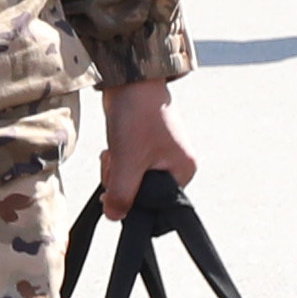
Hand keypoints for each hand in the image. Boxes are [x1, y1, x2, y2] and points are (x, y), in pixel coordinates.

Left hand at [94, 79, 195, 217]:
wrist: (128, 80)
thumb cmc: (136, 117)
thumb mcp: (127, 162)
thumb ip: (122, 195)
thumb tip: (115, 217)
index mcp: (183, 171)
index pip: (159, 206)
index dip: (134, 202)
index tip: (117, 187)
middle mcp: (177, 164)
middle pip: (142, 193)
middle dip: (121, 182)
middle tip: (116, 161)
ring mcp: (161, 154)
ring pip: (132, 179)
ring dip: (116, 170)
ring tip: (114, 151)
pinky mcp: (146, 145)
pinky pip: (128, 165)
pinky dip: (116, 159)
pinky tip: (113, 147)